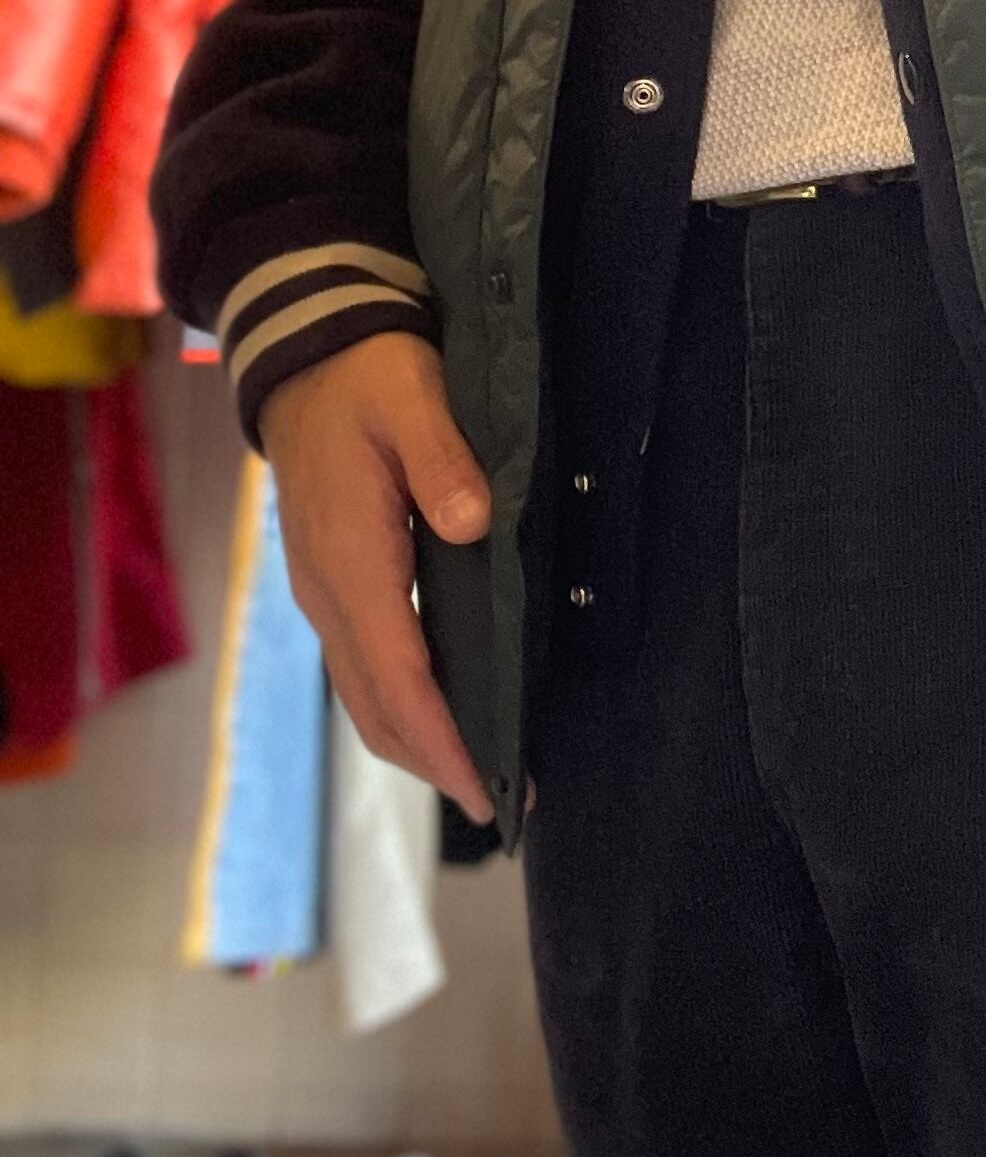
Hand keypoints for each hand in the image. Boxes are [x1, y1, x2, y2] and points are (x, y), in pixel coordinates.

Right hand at [261, 330, 494, 825]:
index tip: (485, 787)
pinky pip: (365, 666)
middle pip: (376, 705)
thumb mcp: (413, 396)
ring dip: (418, 741)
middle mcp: (329, 592)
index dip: (441, 737)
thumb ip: (443, 459)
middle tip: (509, 800)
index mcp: (351, 558)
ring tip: (486, 772)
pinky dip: (403, 706)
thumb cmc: (368, 374)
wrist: (305, 356)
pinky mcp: (332, 584)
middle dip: (436, 761)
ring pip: (365, 694)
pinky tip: (447, 713)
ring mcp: (324, 593)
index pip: (399, 673)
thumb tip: (475, 525)